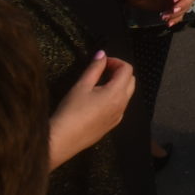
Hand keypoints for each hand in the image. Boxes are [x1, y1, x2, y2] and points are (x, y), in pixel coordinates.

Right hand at [48, 51, 135, 165]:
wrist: (63, 140)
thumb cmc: (71, 110)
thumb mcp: (82, 86)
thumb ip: (95, 68)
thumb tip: (102, 54)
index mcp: (117, 93)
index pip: (127, 69)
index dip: (116, 61)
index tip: (102, 63)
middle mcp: (123, 105)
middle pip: (131, 81)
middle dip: (119, 72)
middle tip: (102, 71)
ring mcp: (119, 116)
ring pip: (127, 94)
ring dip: (118, 84)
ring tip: (99, 84)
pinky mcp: (112, 125)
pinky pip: (120, 106)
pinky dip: (115, 98)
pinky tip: (98, 101)